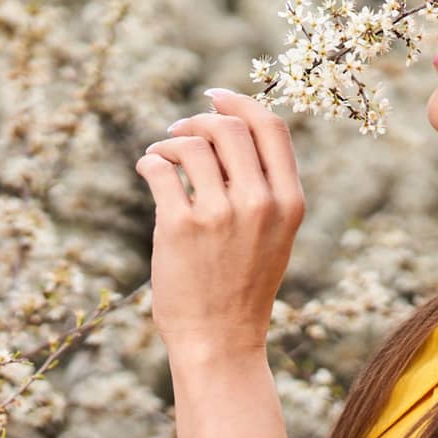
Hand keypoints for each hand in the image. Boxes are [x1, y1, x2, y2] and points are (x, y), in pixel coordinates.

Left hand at [134, 87, 305, 360]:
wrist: (220, 341)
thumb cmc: (242, 288)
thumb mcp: (274, 237)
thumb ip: (264, 189)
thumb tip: (230, 132)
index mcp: (289, 203)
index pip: (272, 128)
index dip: (241, 103)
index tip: (215, 95)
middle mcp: (260, 204)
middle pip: (229, 128)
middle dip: (199, 119)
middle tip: (178, 129)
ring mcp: (221, 214)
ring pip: (192, 145)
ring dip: (170, 141)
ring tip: (160, 153)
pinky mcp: (181, 227)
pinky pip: (161, 169)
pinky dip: (150, 161)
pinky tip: (148, 168)